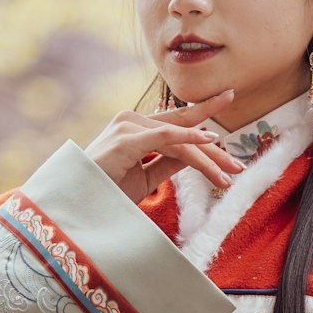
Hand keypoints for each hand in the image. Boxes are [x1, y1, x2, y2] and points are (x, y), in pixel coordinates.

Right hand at [86, 89, 242, 202]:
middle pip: (183, 129)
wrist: (73, 206)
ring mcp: (127, 126)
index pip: (177, 123)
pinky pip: (165, 136)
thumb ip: (167, 164)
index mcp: (134, 128)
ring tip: (229, 174)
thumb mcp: (144, 179)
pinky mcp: (125, 139)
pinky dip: (189, 139)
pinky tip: (210, 141)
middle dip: (214, 148)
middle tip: (239, 166)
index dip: (204, 118)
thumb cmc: (103, 194)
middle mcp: (130, 120)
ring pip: (179, 138)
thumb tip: (196, 156)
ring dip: (207, 158)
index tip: (228, 107)